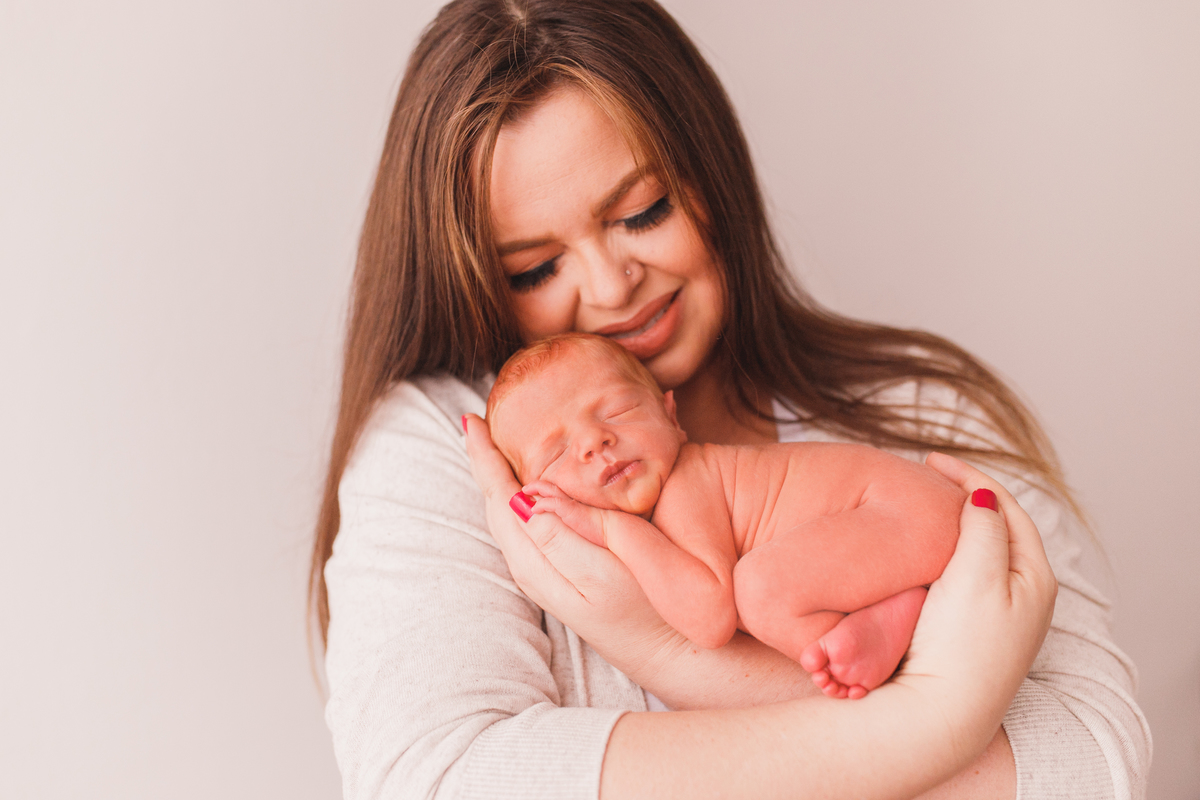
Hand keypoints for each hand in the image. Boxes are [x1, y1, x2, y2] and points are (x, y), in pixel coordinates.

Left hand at [462, 414, 683, 678]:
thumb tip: (524, 497)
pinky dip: (521, 493)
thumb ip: (563, 536)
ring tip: (495, 442)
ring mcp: (544, 571)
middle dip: (486, 460)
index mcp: (535, 557)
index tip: (471, 419)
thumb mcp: (603, 573)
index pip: (498, 495)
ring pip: (510, 512)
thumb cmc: (644, 610)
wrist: (668, 652)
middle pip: (497, 502)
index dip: (484, 456)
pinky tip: (530, 482)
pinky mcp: (560, 572)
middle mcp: (530, 565)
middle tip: (478, 420)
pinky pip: (528, 523)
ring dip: (501, 476)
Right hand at [894, 453, 1057, 759]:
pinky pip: (968, 575)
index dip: (969, 476)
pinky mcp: (976, 632)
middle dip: (965, 495)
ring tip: (923, 507)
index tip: (930, 460)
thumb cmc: (960, 648)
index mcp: (1034, 575)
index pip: (1005, 505)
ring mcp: (1002, 615)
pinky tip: (922, 553)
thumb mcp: (975, 577)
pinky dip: (948, 551)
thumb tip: (983, 495)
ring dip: (956, 523)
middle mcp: (1025, 594)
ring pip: (982, 551)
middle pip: (998, 526)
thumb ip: (982, 529)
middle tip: (926, 478)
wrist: (942, 714)